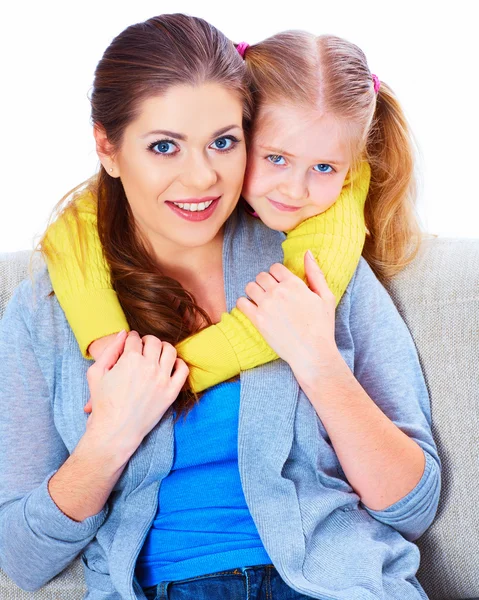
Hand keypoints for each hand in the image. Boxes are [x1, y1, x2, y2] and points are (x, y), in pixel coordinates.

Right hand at [84, 330, 188, 454]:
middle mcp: (149, 367)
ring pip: (170, 351)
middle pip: (154, 341)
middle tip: (142, 348)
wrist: (115, 431)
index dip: (130, 338)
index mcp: (130, 360)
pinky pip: (183, 370)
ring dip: (162, 348)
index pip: (134, 338)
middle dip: (146, 341)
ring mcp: (163, 380)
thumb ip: (110, 349)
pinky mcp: (171, 392)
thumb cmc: (103, 402)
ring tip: (155, 355)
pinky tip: (169, 366)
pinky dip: (178, 363)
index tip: (130, 344)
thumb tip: (123, 333)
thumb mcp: (96, 372)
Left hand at [236, 250, 338, 379]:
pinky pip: (241, 303)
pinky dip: (244, 303)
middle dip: (265, 282)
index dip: (276, 275)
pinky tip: (252, 309)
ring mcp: (266, 305)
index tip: (279, 284)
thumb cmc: (322, 326)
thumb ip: (315, 273)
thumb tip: (308, 253)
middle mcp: (278, 291)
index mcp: (294, 284)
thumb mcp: (326, 297)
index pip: (275, 268)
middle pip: (261, 276)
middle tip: (270, 294)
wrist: (312, 352)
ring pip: (250, 286)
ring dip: (254, 291)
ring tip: (261, 300)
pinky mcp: (257, 320)